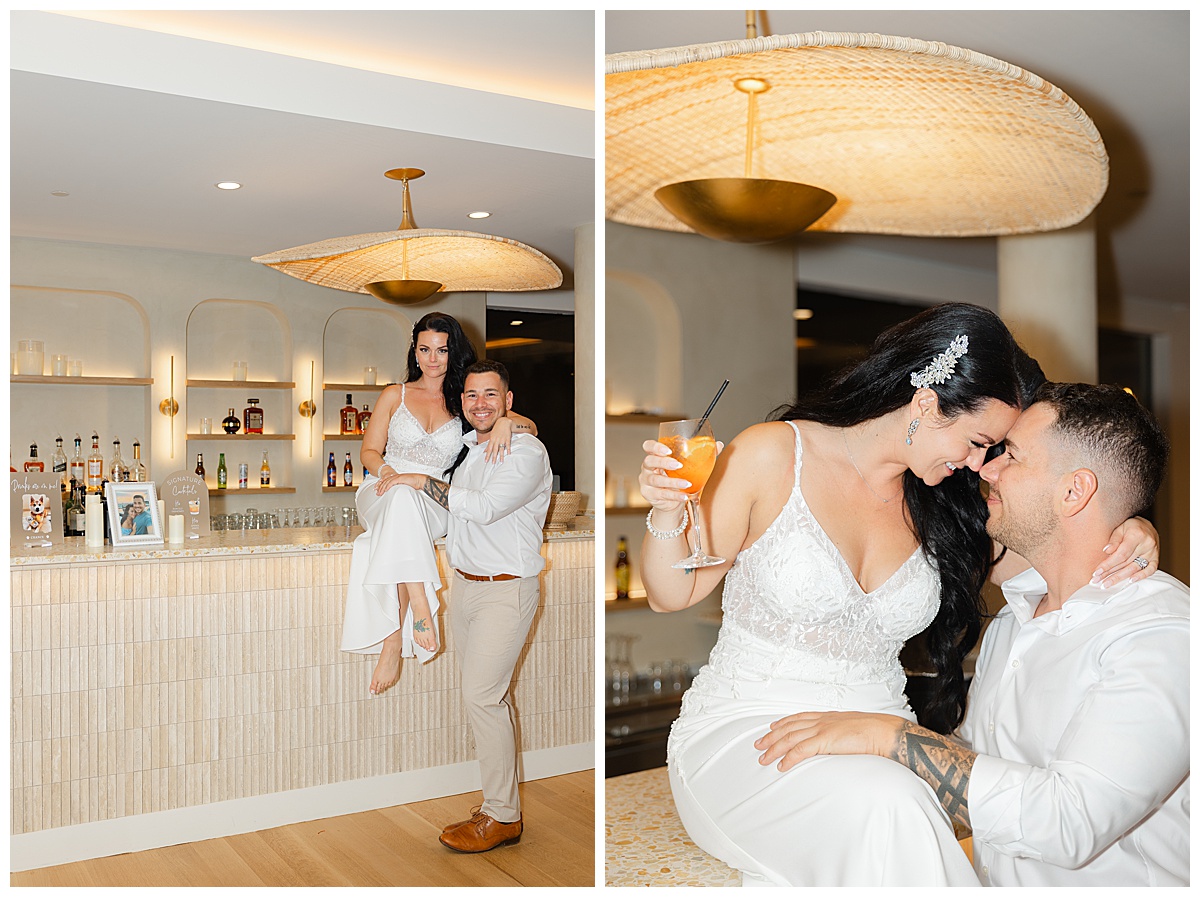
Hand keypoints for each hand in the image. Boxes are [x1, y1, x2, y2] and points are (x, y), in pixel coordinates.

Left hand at [374, 467, 417, 495]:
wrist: (420, 480)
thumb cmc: (416, 484)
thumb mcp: (406, 486)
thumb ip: (401, 488)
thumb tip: (400, 493)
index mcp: (398, 477)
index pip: (387, 481)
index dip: (382, 485)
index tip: (378, 490)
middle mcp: (397, 476)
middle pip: (385, 481)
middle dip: (380, 487)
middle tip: (377, 493)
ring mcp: (398, 477)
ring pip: (387, 482)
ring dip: (382, 488)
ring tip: (379, 493)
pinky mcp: (400, 478)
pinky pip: (391, 482)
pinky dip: (387, 486)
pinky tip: (385, 490)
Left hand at [484, 417, 514, 463]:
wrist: (503, 422)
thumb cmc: (497, 429)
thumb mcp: (491, 435)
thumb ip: (489, 444)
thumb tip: (485, 450)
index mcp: (492, 439)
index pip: (489, 449)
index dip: (487, 455)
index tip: (486, 460)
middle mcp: (496, 440)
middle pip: (495, 450)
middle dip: (493, 457)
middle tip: (493, 463)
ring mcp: (502, 439)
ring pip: (501, 449)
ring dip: (501, 455)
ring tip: (501, 461)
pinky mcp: (507, 438)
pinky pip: (508, 445)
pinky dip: (508, 449)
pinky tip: (508, 453)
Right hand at [637, 438, 723, 509]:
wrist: (672, 502)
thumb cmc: (679, 478)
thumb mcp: (688, 466)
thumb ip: (702, 455)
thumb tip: (718, 444)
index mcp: (656, 456)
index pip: (648, 446)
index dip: (655, 447)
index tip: (668, 450)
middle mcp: (647, 468)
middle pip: (649, 461)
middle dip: (663, 462)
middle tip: (678, 465)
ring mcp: (646, 482)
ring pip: (656, 480)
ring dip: (672, 481)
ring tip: (687, 483)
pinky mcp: (649, 495)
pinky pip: (661, 494)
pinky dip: (674, 495)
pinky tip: (684, 496)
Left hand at [754, 711, 900, 771]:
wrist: (884, 730)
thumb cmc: (874, 730)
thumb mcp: (851, 727)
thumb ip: (840, 731)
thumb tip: (837, 738)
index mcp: (827, 716)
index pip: (798, 717)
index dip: (783, 722)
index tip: (772, 727)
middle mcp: (821, 720)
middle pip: (789, 727)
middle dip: (771, 736)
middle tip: (758, 744)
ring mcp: (822, 729)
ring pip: (790, 738)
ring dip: (774, 749)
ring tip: (763, 758)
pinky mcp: (825, 740)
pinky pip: (801, 750)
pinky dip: (789, 758)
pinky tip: (781, 765)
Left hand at [1092, 516, 1158, 587]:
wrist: (1146, 526)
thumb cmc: (1130, 526)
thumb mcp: (1119, 528)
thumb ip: (1114, 540)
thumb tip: (1106, 551)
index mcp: (1136, 535)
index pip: (1121, 554)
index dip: (1108, 564)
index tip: (1097, 572)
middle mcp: (1146, 545)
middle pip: (1126, 563)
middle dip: (1110, 573)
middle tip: (1097, 581)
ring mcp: (1153, 553)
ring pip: (1134, 568)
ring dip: (1120, 577)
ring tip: (1107, 584)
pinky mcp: (1156, 558)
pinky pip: (1151, 569)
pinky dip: (1141, 576)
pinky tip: (1130, 581)